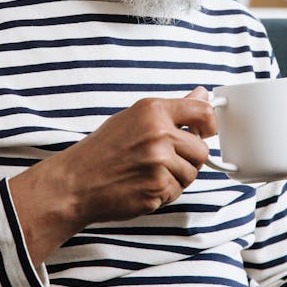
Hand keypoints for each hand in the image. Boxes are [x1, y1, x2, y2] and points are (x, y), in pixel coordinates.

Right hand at [10, 86, 216, 264]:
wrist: (75, 182)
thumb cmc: (103, 149)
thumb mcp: (135, 117)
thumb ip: (172, 109)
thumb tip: (202, 94)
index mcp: (154, 111)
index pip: (203, 111)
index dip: (210, 123)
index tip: (207, 131)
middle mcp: (159, 134)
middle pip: (201, 150)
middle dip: (189, 158)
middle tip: (165, 161)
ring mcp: (158, 163)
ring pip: (191, 174)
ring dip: (175, 178)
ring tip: (149, 173)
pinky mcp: (156, 189)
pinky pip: (176, 192)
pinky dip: (163, 193)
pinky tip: (142, 186)